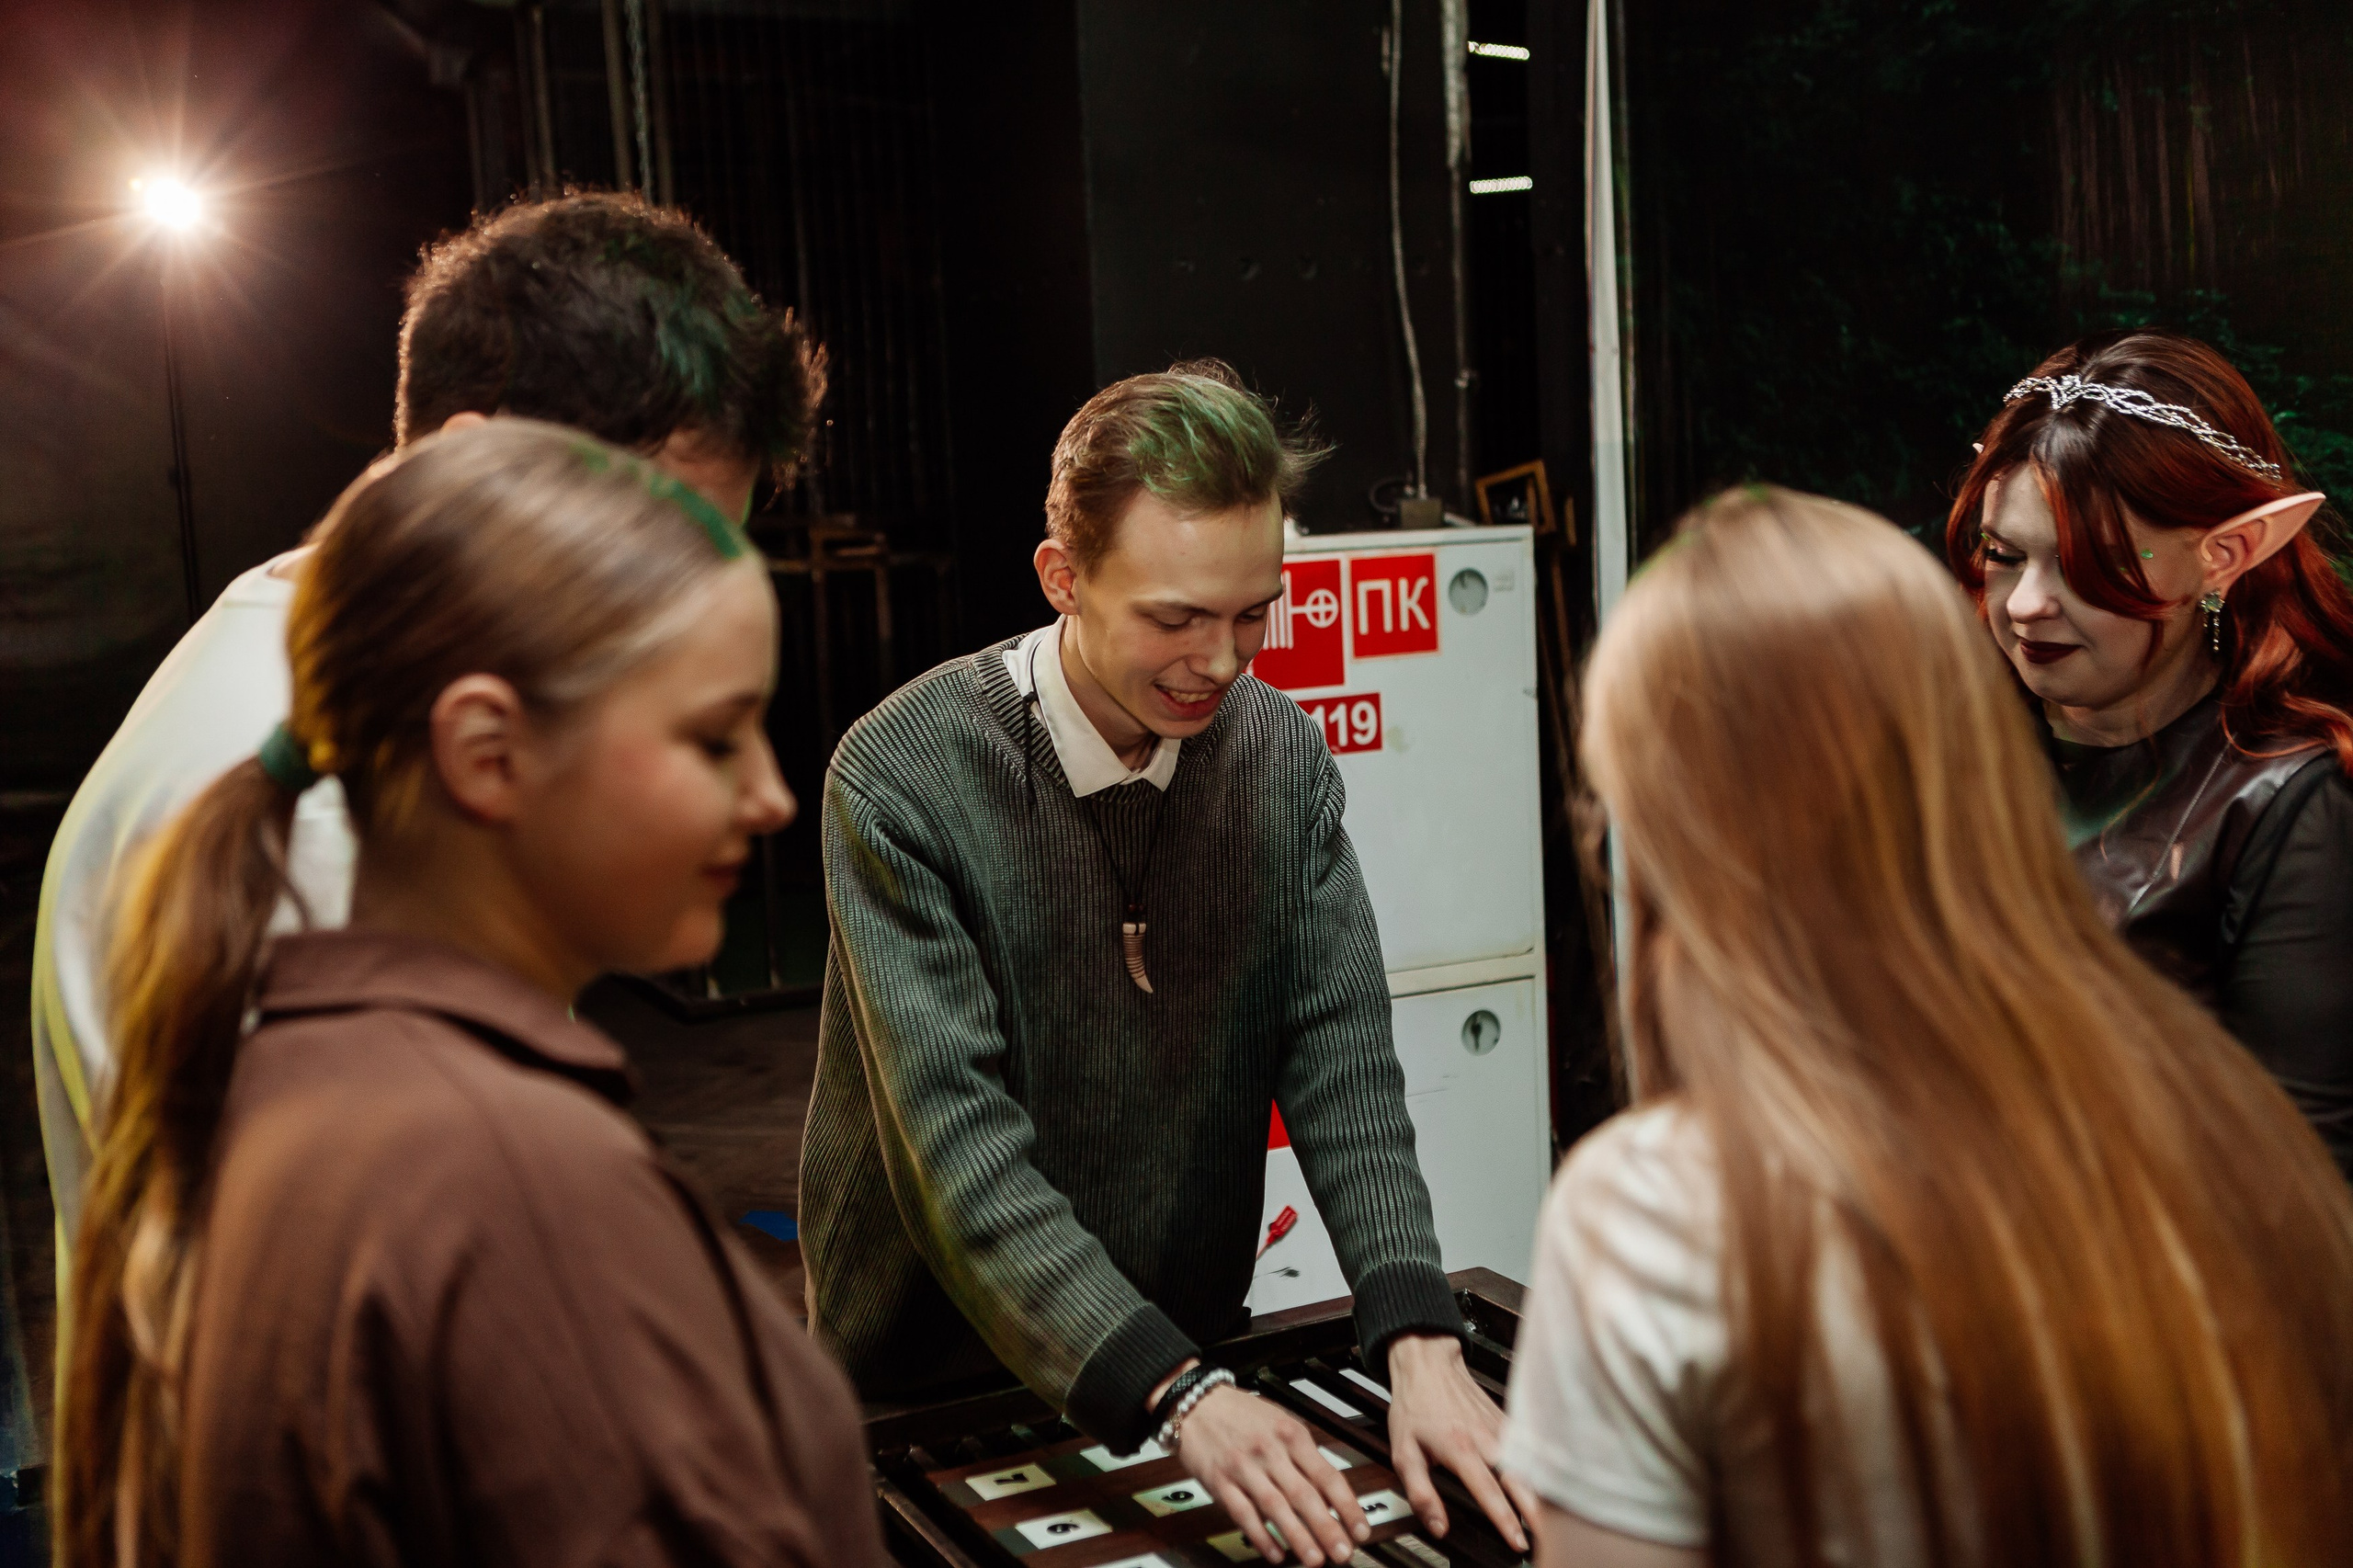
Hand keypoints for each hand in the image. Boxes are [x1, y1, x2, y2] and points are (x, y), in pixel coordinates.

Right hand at [1176, 1384, 1367, 1565]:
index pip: (1327, 1475)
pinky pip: (1243, 1514)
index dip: (1347, 1505)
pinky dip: (1261, 1536)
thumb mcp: (1280, 1421)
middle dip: (1327, 1528)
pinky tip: (1275, 1553)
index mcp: (1290, 1434)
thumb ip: (1304, 1454)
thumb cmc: (1239, 1412)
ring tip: (1315, 1559)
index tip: (1360, 1529)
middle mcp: (1269, 1451)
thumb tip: (1330, 1489)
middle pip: (1304, 1495)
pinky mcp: (1219, 1482)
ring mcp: (1243, 1468)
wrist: (1194, 1402)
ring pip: (1276, 1507)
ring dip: (1297, 1537)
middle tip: (1343, 1553)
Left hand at [1383, 1333, 1536, 1552]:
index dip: (1505, 1520)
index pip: (1489, 1492)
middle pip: (1519, 1480)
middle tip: (1549, 1536)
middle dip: (1536, 1512)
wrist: (1428, 1364)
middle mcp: (1485, 1439)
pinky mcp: (1505, 1421)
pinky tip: (1550, 1486)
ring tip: (1556, 1518)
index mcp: (1460, 1449)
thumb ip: (1420, 1493)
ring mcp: (1499, 1429)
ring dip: (1543, 1492)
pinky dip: (1540, 1470)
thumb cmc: (1415, 1406)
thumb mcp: (1403, 1452)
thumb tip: (1438, 1526)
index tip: (1517, 1542)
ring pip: (1528, 1465)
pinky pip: (1527, 1449)